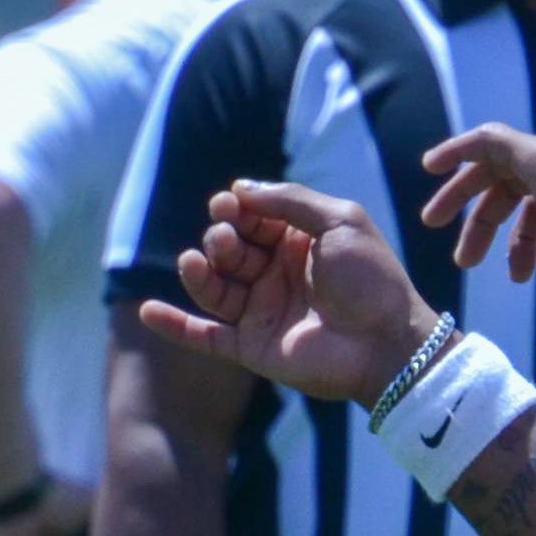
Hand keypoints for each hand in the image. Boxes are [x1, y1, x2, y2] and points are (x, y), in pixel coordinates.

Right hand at [135, 181, 436, 404]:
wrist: (387, 342)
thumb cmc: (371, 279)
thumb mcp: (340, 221)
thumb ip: (290, 201)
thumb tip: (239, 188)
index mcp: (298, 242)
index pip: (252, 218)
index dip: (235, 209)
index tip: (229, 205)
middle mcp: (276, 274)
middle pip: (228, 248)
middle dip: (220, 237)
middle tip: (227, 236)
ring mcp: (262, 311)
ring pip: (213, 286)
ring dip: (198, 270)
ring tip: (197, 260)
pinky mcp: (252, 347)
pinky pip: (205, 336)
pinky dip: (174, 326)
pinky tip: (148, 311)